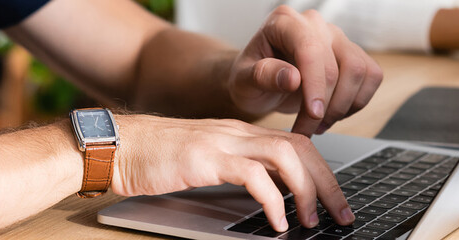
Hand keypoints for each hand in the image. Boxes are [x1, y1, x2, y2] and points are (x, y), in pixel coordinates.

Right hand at [111, 115, 355, 231]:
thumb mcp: (209, 163)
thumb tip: (274, 198)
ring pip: (286, 156)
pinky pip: (252, 175)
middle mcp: (239, 133)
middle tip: (340, 215)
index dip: (323, 173)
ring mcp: (223, 142)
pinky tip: (277, 220)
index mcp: (243, 134)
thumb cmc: (158, 159)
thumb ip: (241, 172)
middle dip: (327, 183)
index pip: (298, 145)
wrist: (118, 146)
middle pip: (301, 148)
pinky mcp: (206, 158)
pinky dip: (273, 200)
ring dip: (306, 191)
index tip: (335, 202)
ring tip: (311, 220)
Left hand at [228, 6, 382, 136]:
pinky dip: (356, 103)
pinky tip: (333, 114)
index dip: (316, 84)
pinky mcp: (352, 54)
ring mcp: (336, 38)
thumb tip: (293, 78)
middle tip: (307, 130)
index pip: (311, 48)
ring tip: (318, 124)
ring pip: (361, 71)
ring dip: (343, 106)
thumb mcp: (243, 81)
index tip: (312, 114)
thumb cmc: (250, 79)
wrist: (259, 84)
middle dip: (327, 105)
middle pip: (341, 63)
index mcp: (284, 22)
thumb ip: (262, 76)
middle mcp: (314, 24)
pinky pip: (371, 77)